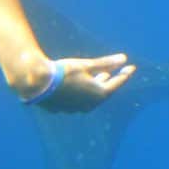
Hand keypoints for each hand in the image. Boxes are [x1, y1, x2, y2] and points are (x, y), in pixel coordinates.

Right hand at [20, 53, 137, 113]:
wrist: (36, 83)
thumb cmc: (63, 72)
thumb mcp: (86, 65)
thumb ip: (106, 63)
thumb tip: (124, 59)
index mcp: (98, 95)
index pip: (117, 83)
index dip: (125, 74)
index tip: (132, 67)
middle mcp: (89, 105)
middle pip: (104, 91)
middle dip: (110, 80)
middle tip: (116, 72)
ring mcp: (75, 109)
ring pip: (91, 97)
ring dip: (97, 86)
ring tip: (100, 76)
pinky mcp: (63, 108)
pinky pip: (78, 100)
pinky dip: (83, 91)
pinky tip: (80, 85)